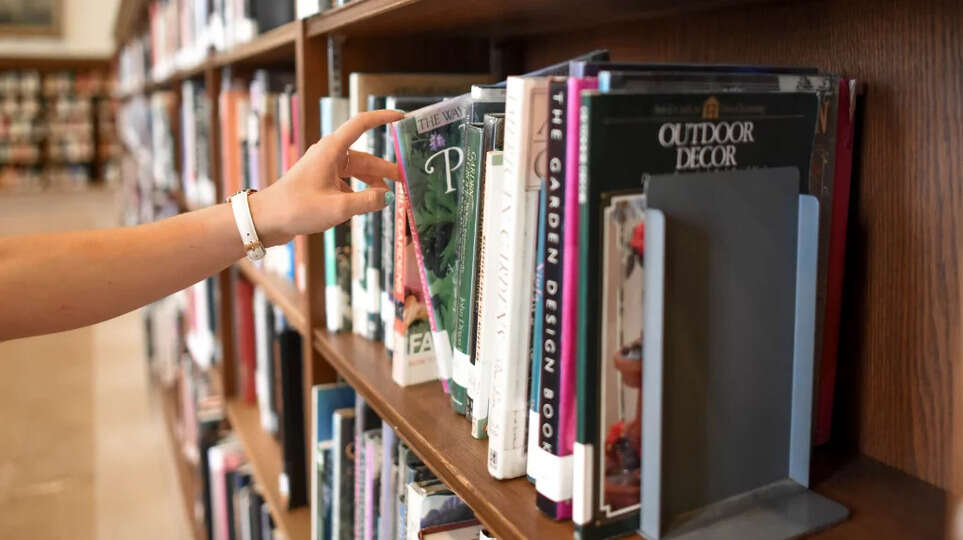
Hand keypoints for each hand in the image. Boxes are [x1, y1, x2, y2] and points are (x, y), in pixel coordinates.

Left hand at [248, 109, 403, 245]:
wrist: (266, 220)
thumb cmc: (297, 208)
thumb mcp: (338, 207)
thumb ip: (367, 201)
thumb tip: (389, 197)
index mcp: (331, 150)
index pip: (361, 124)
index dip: (382, 118)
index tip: (401, 117)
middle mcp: (328, 155)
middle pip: (364, 157)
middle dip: (385, 168)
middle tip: (404, 180)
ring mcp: (323, 168)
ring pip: (356, 171)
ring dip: (372, 183)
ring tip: (387, 198)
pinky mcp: (319, 182)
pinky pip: (346, 183)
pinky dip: (358, 192)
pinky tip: (365, 206)